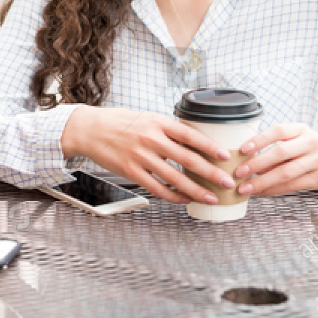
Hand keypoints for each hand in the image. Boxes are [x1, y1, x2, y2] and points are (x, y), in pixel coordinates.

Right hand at [61, 105, 234, 204]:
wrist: (90, 129)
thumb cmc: (121, 122)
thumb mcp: (148, 118)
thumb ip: (169, 130)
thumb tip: (195, 142)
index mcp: (159, 122)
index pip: (191, 135)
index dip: (210, 147)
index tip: (226, 156)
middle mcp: (151, 139)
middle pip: (188, 159)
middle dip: (211, 173)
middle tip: (227, 181)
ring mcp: (141, 157)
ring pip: (175, 178)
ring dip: (196, 190)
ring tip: (211, 197)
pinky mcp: (131, 172)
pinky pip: (157, 188)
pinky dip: (173, 196)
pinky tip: (185, 199)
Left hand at [231, 124, 317, 196]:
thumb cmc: (315, 150)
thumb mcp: (300, 141)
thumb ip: (278, 148)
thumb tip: (249, 161)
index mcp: (302, 130)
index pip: (278, 130)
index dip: (259, 139)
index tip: (243, 149)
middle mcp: (311, 142)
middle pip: (280, 153)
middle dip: (256, 164)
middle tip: (239, 173)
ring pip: (286, 172)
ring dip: (263, 182)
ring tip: (246, 188)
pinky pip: (293, 186)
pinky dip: (275, 190)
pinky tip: (262, 192)